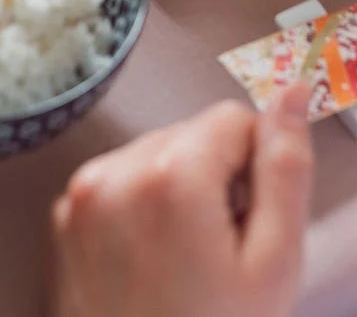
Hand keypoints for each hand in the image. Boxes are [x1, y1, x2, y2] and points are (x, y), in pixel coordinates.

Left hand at [50, 82, 312, 316]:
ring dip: (178, 191)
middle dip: (216, 179)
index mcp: (171, 175)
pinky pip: (122, 182)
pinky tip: (154, 263)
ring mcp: (83, 196)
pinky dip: (142, 207)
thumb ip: (286, 166)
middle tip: (221, 251)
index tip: (249, 221)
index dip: (255, 168)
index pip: (234, 118)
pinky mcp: (66, 218)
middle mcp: (116, 172)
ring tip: (187, 262)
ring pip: (157, 154)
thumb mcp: (275, 262)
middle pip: (192, 134)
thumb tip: (290, 92)